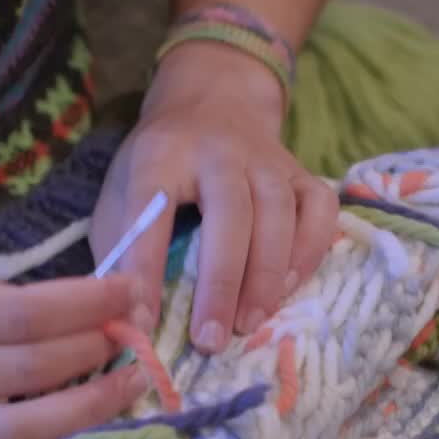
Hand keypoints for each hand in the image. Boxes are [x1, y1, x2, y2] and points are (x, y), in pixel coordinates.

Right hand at [0, 257, 147, 438]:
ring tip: (129, 382)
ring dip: (88, 406)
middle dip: (93, 349)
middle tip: (132, 332)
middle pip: (26, 368)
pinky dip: (52, 438)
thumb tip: (79, 309)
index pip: (15, 312)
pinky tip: (87, 417)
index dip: (82, 304)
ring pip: (21, 426)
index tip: (125, 292)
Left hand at [90, 41, 337, 352]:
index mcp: (161, 154)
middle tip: (210, 339)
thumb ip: (119, 244)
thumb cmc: (161, 164)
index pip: (150, 208)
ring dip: (266, 275)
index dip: (144, 266)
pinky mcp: (301, 171)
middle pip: (229, 212)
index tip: (142, 321)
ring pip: (278, 212)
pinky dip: (309, 252)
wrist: (213, 99)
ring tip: (249, 324)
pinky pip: (319, 209)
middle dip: (220, 281)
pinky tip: (286, 288)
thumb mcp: (122, 191)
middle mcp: (219, 151)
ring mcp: (267, 158)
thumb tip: (121, 315)